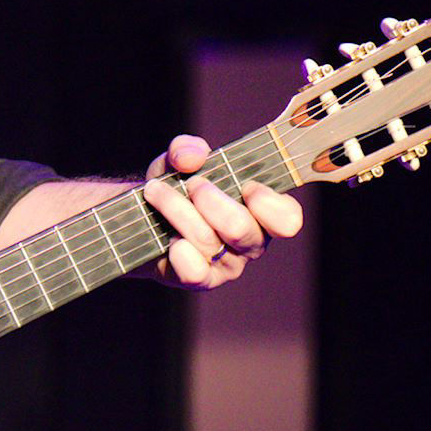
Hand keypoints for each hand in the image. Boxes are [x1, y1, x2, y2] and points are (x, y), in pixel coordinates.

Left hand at [142, 134, 302, 289]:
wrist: (142, 217)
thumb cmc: (176, 188)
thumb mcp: (179, 160)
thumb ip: (187, 149)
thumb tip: (192, 156)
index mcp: (261, 212)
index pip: (287, 219)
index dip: (268, 203)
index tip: (246, 185)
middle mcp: (250, 242)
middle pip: (240, 228)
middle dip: (209, 199)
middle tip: (192, 184)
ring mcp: (226, 265)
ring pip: (208, 241)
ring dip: (177, 209)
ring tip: (156, 191)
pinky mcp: (200, 280)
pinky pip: (195, 272)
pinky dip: (178, 251)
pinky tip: (167, 236)